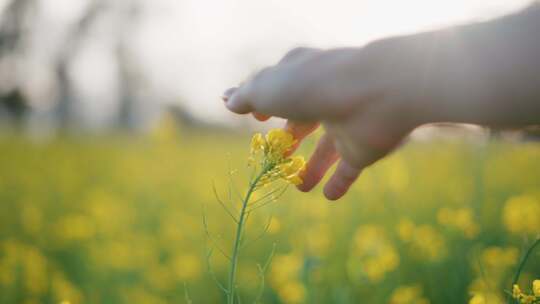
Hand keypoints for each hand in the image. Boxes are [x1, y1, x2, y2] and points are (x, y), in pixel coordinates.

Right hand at [223, 46, 424, 199]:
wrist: (375, 95)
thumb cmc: (314, 86)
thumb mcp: (268, 89)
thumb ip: (247, 97)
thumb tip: (227, 100)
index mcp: (302, 75)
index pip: (282, 87)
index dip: (266, 102)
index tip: (257, 117)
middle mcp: (325, 97)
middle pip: (304, 121)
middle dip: (290, 139)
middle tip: (277, 158)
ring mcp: (346, 123)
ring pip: (327, 149)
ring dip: (313, 168)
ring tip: (299, 187)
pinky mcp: (363, 148)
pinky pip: (350, 168)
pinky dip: (340, 182)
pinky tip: (329, 196)